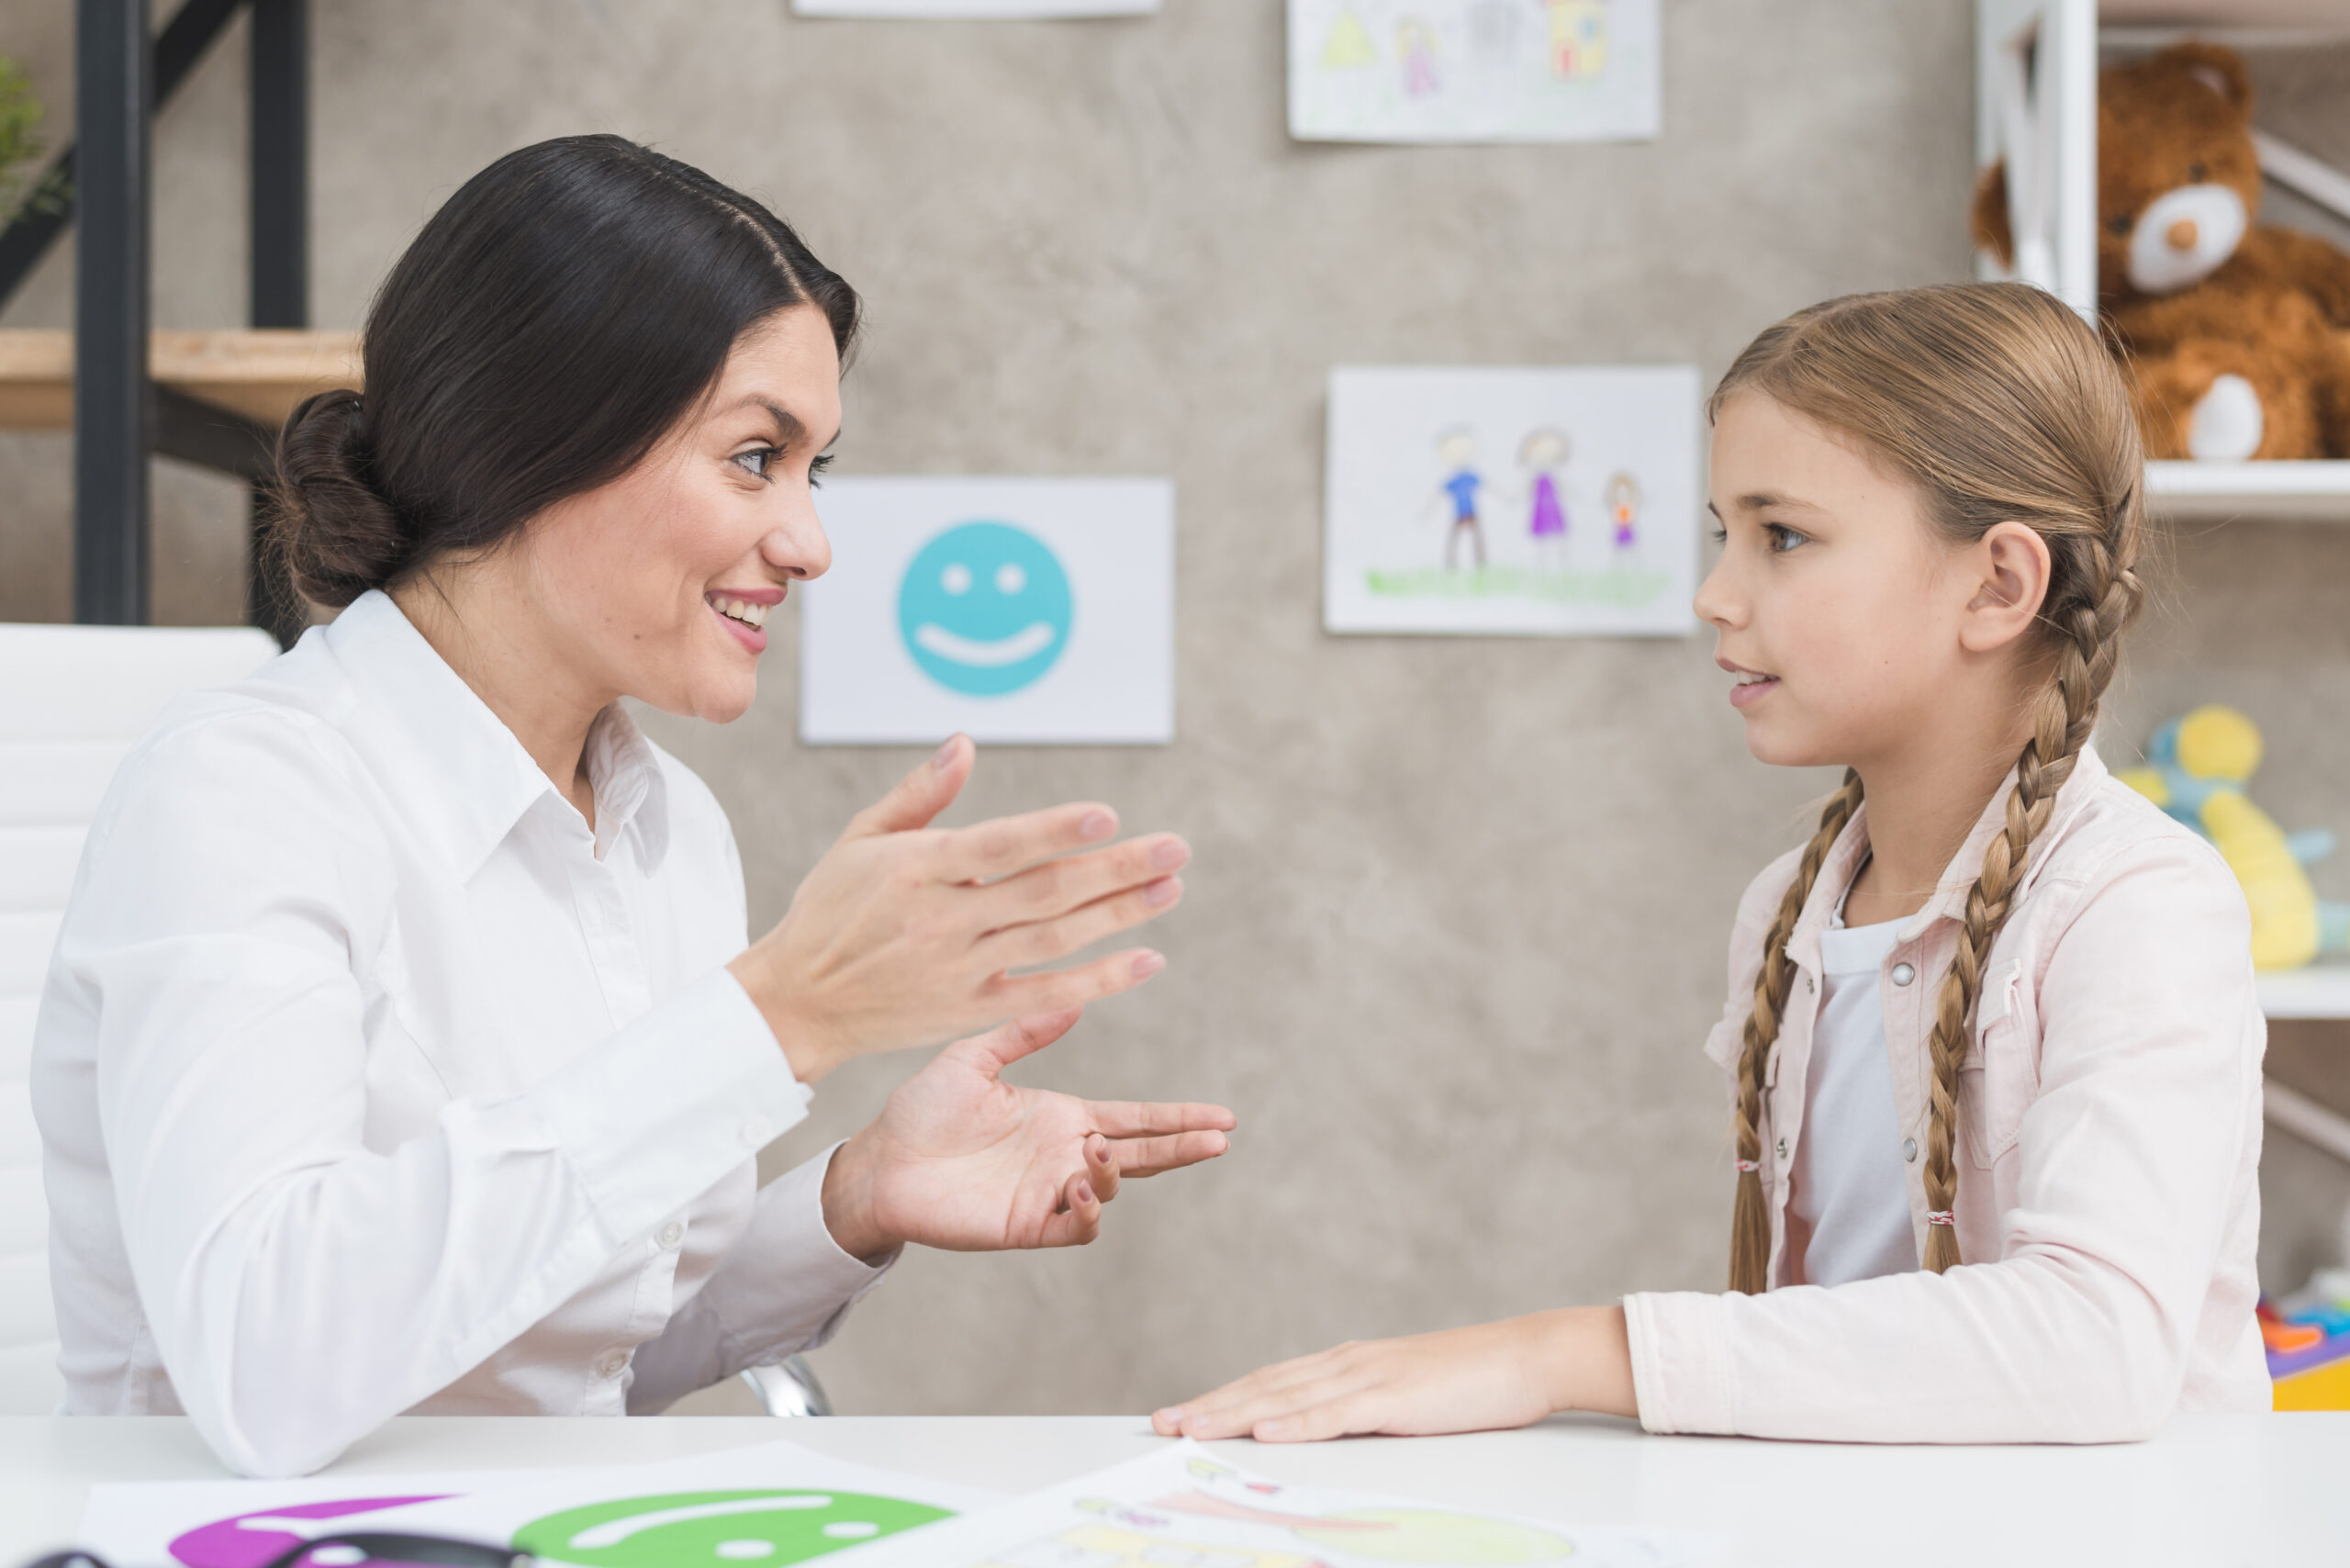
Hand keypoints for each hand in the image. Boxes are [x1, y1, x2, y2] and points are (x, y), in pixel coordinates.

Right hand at [729, 735, 1187, 1081]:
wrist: (796, 1002)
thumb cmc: (830, 909)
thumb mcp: (861, 840)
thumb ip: (919, 794)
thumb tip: (966, 743)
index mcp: (917, 870)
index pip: (999, 847)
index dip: (1054, 831)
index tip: (1108, 815)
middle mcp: (943, 920)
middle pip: (1044, 892)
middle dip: (1116, 869)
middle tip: (1175, 848)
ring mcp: (959, 970)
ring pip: (1054, 939)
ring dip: (1119, 915)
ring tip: (1170, 888)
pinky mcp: (968, 1011)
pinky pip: (1045, 995)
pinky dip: (1099, 980)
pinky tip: (1146, 958)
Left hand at [819, 1008, 1234, 1259]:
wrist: (879, 1161)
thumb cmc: (921, 1109)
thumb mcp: (974, 1057)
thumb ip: (1024, 1031)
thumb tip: (1076, 999)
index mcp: (1062, 1115)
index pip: (1135, 1117)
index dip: (1178, 1118)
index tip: (1223, 1117)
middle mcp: (1064, 1154)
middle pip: (1141, 1154)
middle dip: (1182, 1147)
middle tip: (1219, 1140)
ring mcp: (1047, 1192)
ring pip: (1110, 1190)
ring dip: (1115, 1172)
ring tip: (1095, 1153)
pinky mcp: (1025, 1225)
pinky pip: (1075, 1227)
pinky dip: (1087, 1211)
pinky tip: (1076, 1186)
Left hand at [1149, 1307, 1635, 1441]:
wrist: (1531, 1356)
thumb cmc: (1475, 1383)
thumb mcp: (1407, 1400)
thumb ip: (1365, 1411)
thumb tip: (1325, 1434)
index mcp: (1350, 1364)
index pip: (1272, 1383)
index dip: (1223, 1397)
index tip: (1183, 1413)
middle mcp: (1349, 1363)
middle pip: (1265, 1386)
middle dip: (1210, 1404)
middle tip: (1160, 1421)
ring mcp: (1371, 1377)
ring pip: (1287, 1398)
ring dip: (1233, 1412)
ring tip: (1189, 1427)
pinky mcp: (1397, 1397)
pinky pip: (1337, 1413)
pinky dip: (1296, 1423)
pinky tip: (1264, 1432)